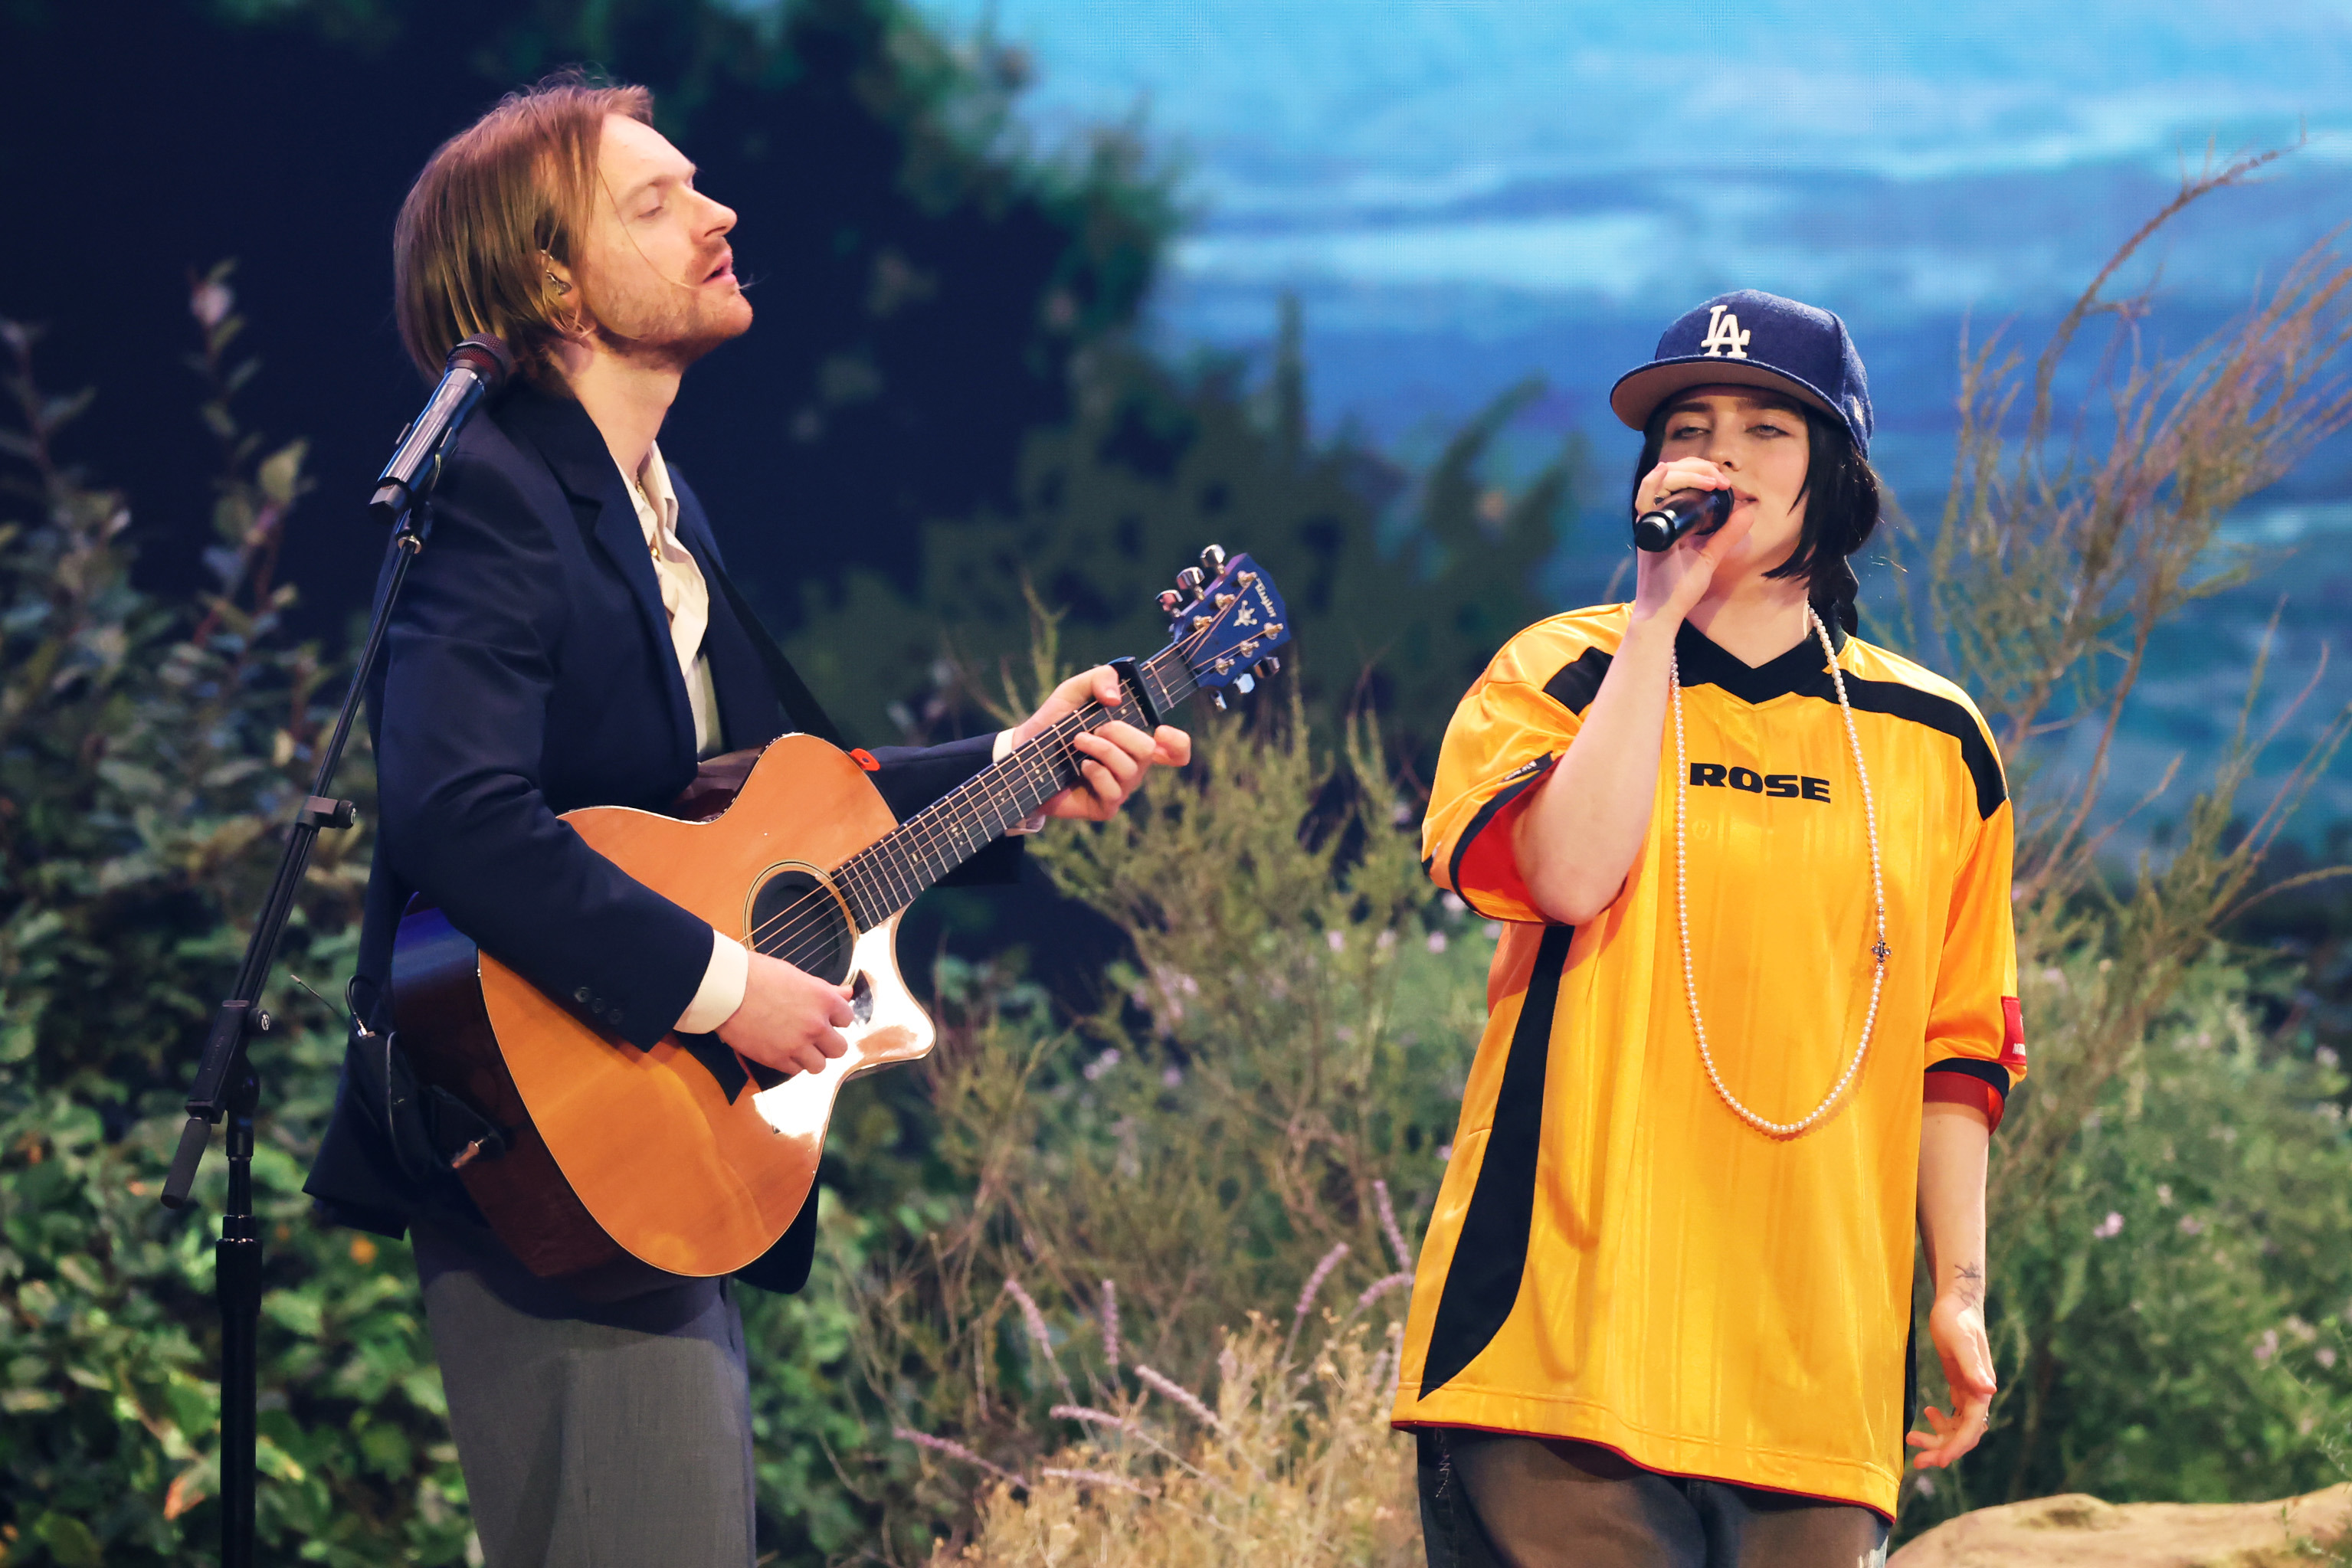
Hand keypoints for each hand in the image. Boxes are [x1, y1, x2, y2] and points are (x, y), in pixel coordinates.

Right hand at [714, 951, 853, 1076]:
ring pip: (820, 1066)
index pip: (847, 1019)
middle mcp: (816, 1025)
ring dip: (811, 1058)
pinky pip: (795, 1070)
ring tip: (797, 1047)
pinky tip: (780, 1050)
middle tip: (813, 1037)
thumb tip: (847, 993)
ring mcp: (797, 1045)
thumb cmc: (761, 975)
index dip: (835, 1018)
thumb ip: (825, 990)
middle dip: (828, 1044)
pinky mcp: (777, 1059)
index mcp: (825, 1000)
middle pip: (839, 1049)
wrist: (727, 989)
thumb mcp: (798, 976)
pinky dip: (790, 1063)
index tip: (823, 1017)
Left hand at [1004, 666, 1191, 821]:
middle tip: (1094, 729)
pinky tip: (1080, 766)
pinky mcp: (1104, 806)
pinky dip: (1096, 772)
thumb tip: (1116, 699)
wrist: (1023, 752)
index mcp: (1133, 740)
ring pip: (1130, 769)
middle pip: (1149, 751)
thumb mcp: (1074, 690)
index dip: (1178, 744)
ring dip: (1101, 749)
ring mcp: (1120, 788)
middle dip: (1120, 733)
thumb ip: (1100, 678)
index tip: (1161, 731)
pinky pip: (1114, 791)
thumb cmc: (1054, 723)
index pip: (1175, 749)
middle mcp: (1132, 765)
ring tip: (1077, 742)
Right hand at [1629, 457, 1754, 626]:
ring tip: (1711, 479)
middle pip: (1672, 475)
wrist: (1663, 612)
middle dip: (1698, 468)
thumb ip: (1726, 534)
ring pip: (1661, 480)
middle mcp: (1657, 516)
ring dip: (1687, 473)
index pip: (1680, 481)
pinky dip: (1654, 482)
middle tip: (1720, 479)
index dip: (1701, 472)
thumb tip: (1748, 512)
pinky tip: (1667, 470)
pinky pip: (1644, 499)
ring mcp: (1650, 522)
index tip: (1723, 482)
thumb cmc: (1679, 587)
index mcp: (1671, 518)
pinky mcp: (1646, 531)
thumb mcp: (1709, 555)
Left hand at [1906, 1287, 1997, 1468]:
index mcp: (1981, 1390)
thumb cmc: (1956, 1320)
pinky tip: (1926, 1411)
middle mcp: (1979, 1395)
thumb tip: (1989, 1390)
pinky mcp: (1960, 1385)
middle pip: (1965, 1434)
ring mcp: (1970, 1391)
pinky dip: (1941, 1421)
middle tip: (1918, 1462)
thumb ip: (1972, 1366)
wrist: (1956, 1304)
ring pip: (1958, 1427)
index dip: (1955, 1446)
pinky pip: (1954, 1414)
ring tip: (1912, 1438)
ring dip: (1939, 1438)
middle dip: (1943, 1450)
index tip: (1937, 1460)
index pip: (1971, 1428)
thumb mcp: (1960, 1342)